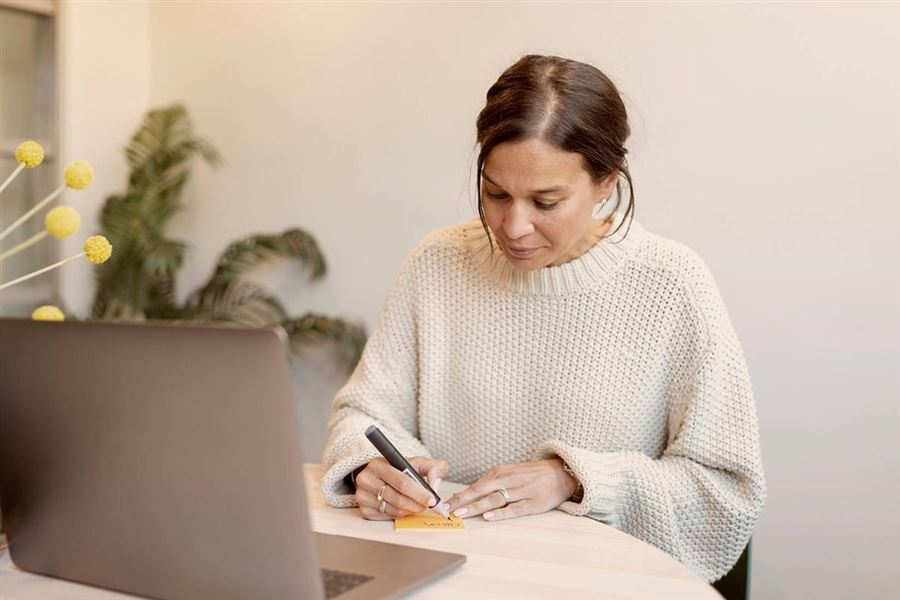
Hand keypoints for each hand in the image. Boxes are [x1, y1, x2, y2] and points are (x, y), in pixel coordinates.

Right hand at [354, 456, 448, 520]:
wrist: (382, 476)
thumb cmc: (402, 470)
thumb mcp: (418, 462)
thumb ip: (433, 468)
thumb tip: (435, 485)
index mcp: (378, 464)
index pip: (401, 481)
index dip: (418, 492)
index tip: (432, 499)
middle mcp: (365, 479)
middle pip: (396, 497)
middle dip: (416, 504)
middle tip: (428, 506)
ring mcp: (362, 496)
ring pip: (393, 509)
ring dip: (410, 510)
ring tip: (418, 506)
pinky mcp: (364, 510)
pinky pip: (386, 517)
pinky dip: (400, 515)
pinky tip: (405, 508)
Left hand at [444, 458, 577, 521]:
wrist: (561, 473)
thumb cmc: (530, 474)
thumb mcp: (509, 473)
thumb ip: (489, 483)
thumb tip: (465, 495)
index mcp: (501, 472)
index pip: (475, 486)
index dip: (459, 496)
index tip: (444, 504)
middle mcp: (509, 480)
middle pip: (481, 491)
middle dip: (462, 501)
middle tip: (447, 510)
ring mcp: (521, 491)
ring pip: (494, 500)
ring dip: (476, 507)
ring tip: (461, 514)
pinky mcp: (533, 503)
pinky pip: (514, 509)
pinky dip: (501, 513)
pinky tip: (489, 516)